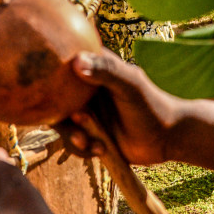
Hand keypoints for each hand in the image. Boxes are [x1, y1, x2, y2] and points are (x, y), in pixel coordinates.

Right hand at [54, 49, 177, 166]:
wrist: (166, 138)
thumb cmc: (152, 105)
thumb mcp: (131, 86)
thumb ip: (107, 72)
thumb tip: (75, 62)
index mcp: (94, 70)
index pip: (63, 63)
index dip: (49, 70)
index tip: (46, 80)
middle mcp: (85, 91)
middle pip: (55, 98)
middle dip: (60, 115)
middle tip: (79, 120)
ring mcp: (85, 113)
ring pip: (62, 124)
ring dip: (72, 136)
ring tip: (88, 142)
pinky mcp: (89, 134)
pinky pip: (72, 143)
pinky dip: (83, 149)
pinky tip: (101, 151)